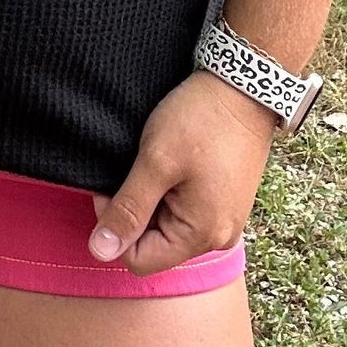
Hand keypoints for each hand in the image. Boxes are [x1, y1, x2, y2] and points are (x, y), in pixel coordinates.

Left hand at [89, 70, 277, 275]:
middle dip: (136, 211)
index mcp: (202, 235)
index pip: (138, 260)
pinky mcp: (225, 202)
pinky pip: (186, 212)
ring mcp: (224, 220)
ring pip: (168, 227)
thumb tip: (100, 252)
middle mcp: (218, 237)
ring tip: (158, 163)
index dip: (116, 226)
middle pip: (155, 245)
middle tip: (137, 167)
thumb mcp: (156, 161)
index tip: (116, 184)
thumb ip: (128, 209)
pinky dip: (170, 192)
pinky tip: (174, 163)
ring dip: (153, 199)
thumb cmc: (201, 120)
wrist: (246, 86)